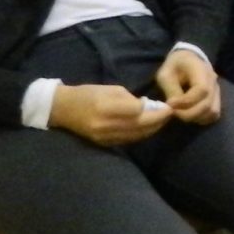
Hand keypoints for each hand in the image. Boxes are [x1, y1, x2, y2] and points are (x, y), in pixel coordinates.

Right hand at [49, 83, 169, 146]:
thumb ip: (130, 99)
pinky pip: (128, 141)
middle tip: (170, 114)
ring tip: (163, 121)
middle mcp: (105, 125)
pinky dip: (141, 135)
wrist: (63, 109)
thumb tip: (148, 107)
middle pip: (140, 126)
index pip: (138, 111)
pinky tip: (149, 128)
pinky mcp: (104, 144)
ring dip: (152, 129)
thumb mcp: (110, 89)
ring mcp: (104, 137)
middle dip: (158, 121)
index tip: (166, 105)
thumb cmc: (87, 94)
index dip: (155, 109)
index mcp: (106, 107)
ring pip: (136, 136)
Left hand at [153, 47, 221, 125]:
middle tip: (173, 112)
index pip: (202, 89)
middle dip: (188, 113)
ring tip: (181, 113)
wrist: (188, 59)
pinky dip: (202, 118)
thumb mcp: (166, 74)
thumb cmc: (175, 65)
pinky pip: (213, 114)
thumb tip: (174, 108)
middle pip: (207, 104)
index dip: (186, 101)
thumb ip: (171, 90)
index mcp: (201, 70)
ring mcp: (217, 90)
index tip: (170, 104)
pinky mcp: (216, 98)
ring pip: (212, 112)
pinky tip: (190, 114)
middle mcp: (213, 81)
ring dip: (195, 117)